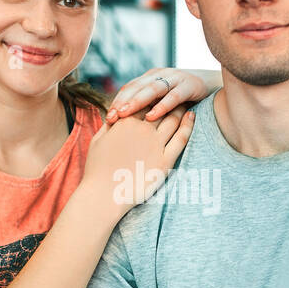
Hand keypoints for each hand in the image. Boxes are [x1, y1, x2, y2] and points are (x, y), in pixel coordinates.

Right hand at [81, 102, 194, 221]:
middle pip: (160, 107)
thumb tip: (115, 114)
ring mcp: (155, 144)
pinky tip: (192, 117)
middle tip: (176, 93)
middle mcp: (142, 129)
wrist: (103, 195)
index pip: (142, 101)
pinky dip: (188, 125)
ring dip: (180, 108)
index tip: (158, 92)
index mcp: (125, 122)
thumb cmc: (96, 170)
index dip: (151, 95)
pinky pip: (181, 138)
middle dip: (168, 97)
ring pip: (173, 119)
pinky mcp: (165, 161)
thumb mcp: (98, 140)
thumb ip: (109, 125)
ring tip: (186, 102)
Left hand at [106, 68, 220, 123]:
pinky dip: (162, 106)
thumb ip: (147, 105)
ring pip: (152, 89)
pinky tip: (152, 117)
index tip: (107, 119)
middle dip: (122, 102)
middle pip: (136, 87)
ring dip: (137, 101)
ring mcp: (175, 78)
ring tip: (124, 114)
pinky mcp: (189, 85)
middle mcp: (160, 75)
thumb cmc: (184, 98)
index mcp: (150, 77)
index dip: (117, 102)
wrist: (213, 85)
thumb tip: (123, 122)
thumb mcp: (162, 99)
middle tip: (111, 117)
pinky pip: (173, 96)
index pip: (129, 88)